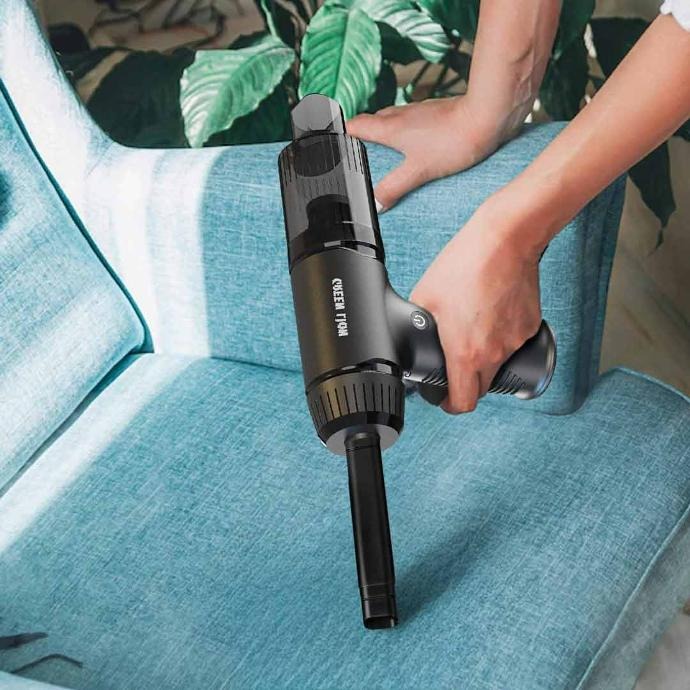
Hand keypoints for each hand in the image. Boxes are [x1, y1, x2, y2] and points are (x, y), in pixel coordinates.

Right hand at [347, 97, 503, 209]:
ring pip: (393, 121)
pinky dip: (406, 135)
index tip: (331, 140)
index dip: (340, 132)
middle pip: (372, 122)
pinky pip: (412, 124)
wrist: (487, 117)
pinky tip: (416, 149)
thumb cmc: (453, 140)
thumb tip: (376, 204)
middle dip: (362, 136)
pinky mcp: (436, 114)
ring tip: (385, 155)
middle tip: (357, 153)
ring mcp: (419, 113)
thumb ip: (394, 188)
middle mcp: (401, 115)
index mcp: (390, 127)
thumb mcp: (418, 171)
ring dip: (385, 134)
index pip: (354, 125)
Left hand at [410, 196, 543, 413]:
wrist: (505, 241)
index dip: (450, 404)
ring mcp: (515, 341)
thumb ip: (415, 322)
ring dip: (484, 357)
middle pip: (481, 388)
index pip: (463, 402)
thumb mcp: (424, 295)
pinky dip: (501, 337)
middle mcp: (494, 354)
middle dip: (466, 383)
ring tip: (473, 328)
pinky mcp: (530, 327)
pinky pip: (513, 342)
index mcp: (466, 353)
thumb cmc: (465, 265)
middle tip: (455, 366)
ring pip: (498, 363)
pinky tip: (490, 314)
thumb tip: (405, 334)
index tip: (445, 398)